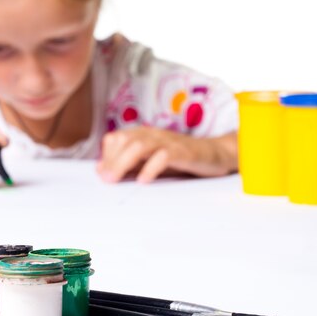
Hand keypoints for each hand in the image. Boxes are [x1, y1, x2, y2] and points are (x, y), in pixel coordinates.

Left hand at [97, 127, 237, 183]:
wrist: (214, 154)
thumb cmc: (180, 159)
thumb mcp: (150, 161)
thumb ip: (128, 165)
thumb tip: (102, 171)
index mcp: (143, 135)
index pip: (115, 138)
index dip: (106, 155)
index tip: (102, 175)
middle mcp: (153, 134)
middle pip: (124, 140)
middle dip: (111, 160)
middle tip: (106, 180)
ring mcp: (168, 141)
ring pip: (139, 145)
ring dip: (123, 162)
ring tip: (115, 179)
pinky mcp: (183, 152)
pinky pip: (163, 156)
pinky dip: (150, 168)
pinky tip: (143, 180)